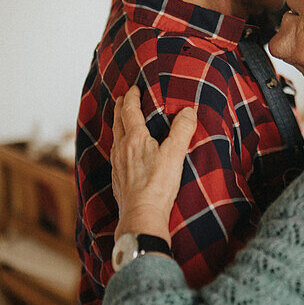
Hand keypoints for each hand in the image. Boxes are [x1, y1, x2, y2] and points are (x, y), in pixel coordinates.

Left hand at [110, 86, 196, 241]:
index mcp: (134, 139)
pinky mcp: (118, 179)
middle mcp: (121, 149)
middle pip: (118, 122)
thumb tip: (188, 111)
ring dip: (118, 126)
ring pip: (115, 138)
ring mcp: (117, 165)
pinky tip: (123, 153)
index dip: (132, 97)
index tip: (134, 89)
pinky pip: (115, 155)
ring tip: (122, 122)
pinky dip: (119, 145)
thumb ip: (182, 130)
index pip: (130, 111)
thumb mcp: (175, 154)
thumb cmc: (158, 185)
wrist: (141, 215)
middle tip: (123, 99)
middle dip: (121, 108)